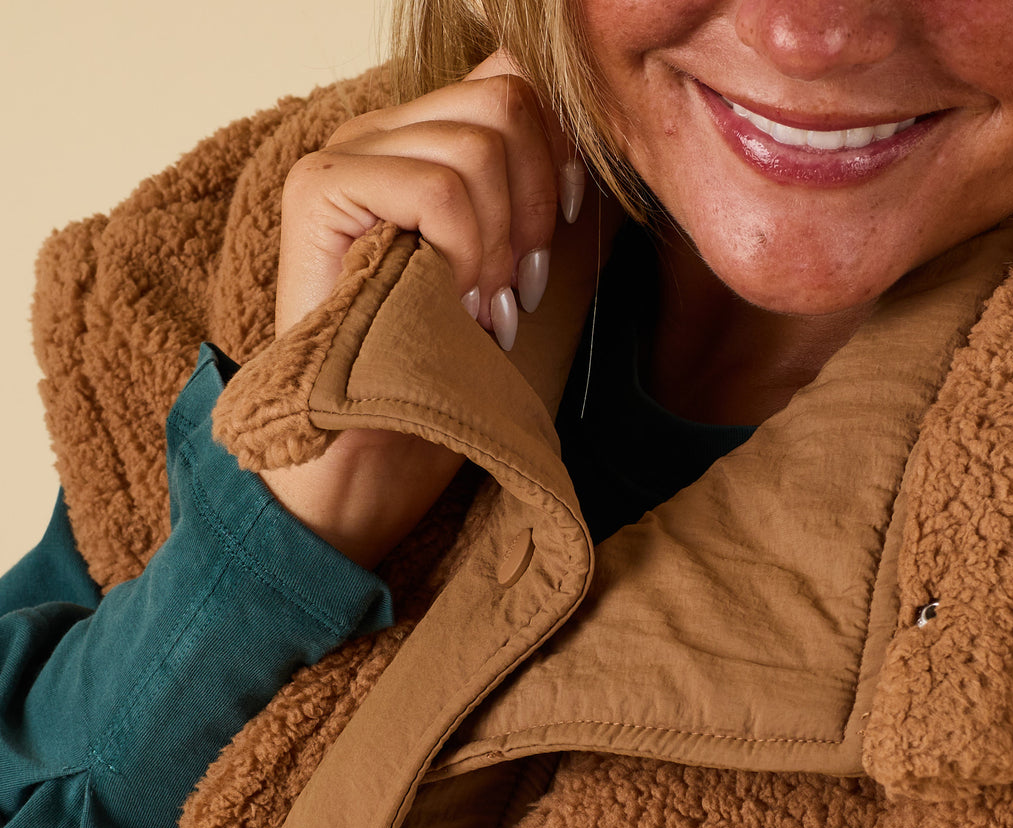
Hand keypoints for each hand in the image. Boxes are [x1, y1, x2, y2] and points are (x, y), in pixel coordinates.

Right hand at [262, 52, 585, 568]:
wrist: (365, 448)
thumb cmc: (434, 369)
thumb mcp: (501, 275)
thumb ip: (524, 204)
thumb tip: (580, 160)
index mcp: (416, 143)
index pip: (507, 85)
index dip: (556, 151)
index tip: (561, 232)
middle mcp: (375, 136)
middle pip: (503, 103)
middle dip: (534, 204)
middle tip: (518, 289)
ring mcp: (344, 158)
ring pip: (478, 147)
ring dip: (500, 244)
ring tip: (480, 309)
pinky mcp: (321, 192)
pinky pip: (439, 190)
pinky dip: (467, 252)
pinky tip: (452, 304)